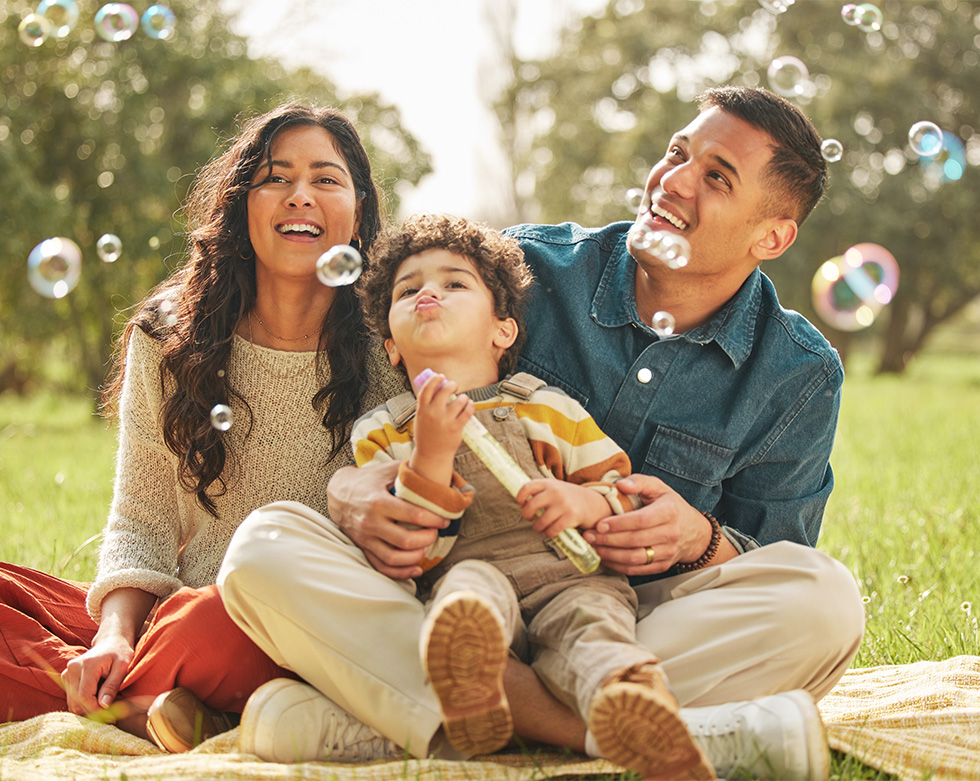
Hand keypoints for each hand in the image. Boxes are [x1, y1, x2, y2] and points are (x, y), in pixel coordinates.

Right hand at [62, 632, 133, 715]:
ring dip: (87, 708)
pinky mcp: (66, 676)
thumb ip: (112, 685)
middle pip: (76, 701)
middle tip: (109, 716)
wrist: (111, 641)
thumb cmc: (120, 652)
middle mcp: (73, 668)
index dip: (96, 710)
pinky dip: (83, 703)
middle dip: (92, 712)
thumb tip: (104, 705)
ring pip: (72, 702)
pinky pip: (72, 697)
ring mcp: (67, 672)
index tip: (110, 717)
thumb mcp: (123, 666)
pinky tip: (97, 699)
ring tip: (104, 707)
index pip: (85, 696)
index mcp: (87, 665)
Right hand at [327, 461, 448, 578]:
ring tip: (427, 547)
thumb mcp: (387, 470)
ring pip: (394, 557)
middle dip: (428, 538)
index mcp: (379, 502)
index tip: (445, 519)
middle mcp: (371, 522)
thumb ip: (411, 471)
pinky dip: (400, 572)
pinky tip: (416, 569)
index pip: (413, 515)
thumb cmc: (367, 480)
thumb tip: (439, 472)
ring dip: (416, 556)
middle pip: (405, 540)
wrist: (338, 493)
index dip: (434, 519)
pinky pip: (382, 566)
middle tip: (436, 532)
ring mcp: (366, 538)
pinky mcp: (364, 547)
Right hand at [410, 373, 472, 483]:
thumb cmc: (426, 435)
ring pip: (459, 400)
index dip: (434, 379)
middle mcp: (433, 413)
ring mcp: (445, 420)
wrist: (431, 455)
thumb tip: (437, 387)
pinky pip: (467, 411)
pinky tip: (470, 404)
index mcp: (422, 410)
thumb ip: (427, 405)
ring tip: (463, 400)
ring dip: (463, 397)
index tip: (441, 376)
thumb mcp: (420, 418)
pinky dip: (470, 405)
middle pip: (445, 390)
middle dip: (452, 385)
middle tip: (454, 386)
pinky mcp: (456, 427)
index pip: (427, 388)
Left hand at [517, 479, 609, 537]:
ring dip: (537, 527)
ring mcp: (564, 504)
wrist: (591, 502)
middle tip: (529, 518)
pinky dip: (548, 533)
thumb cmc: (567, 497)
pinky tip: (548, 532)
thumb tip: (522, 505)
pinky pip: (553, 529)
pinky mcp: (571, 516)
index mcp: (548, 483)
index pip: (527, 487)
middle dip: (526, 515)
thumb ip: (540, 492)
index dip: (520, 497)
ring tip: (539, 527)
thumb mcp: (554, 488)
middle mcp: (555, 491)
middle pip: (531, 506)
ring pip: (541, 521)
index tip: (521, 504)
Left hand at [581, 474, 713, 575]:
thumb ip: (639, 482)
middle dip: (608, 540)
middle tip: (588, 536)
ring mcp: (668, 552)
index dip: (618, 524)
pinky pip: (638, 570)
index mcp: (669, 512)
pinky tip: (604, 558)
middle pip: (635, 541)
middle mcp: (671, 534)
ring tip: (592, 547)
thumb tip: (620, 485)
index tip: (599, 524)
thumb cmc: (671, 506)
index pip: (641, 520)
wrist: (694, 532)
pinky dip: (619, 566)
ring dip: (611, 555)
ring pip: (636, 558)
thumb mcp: (659, 487)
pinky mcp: (663, 565)